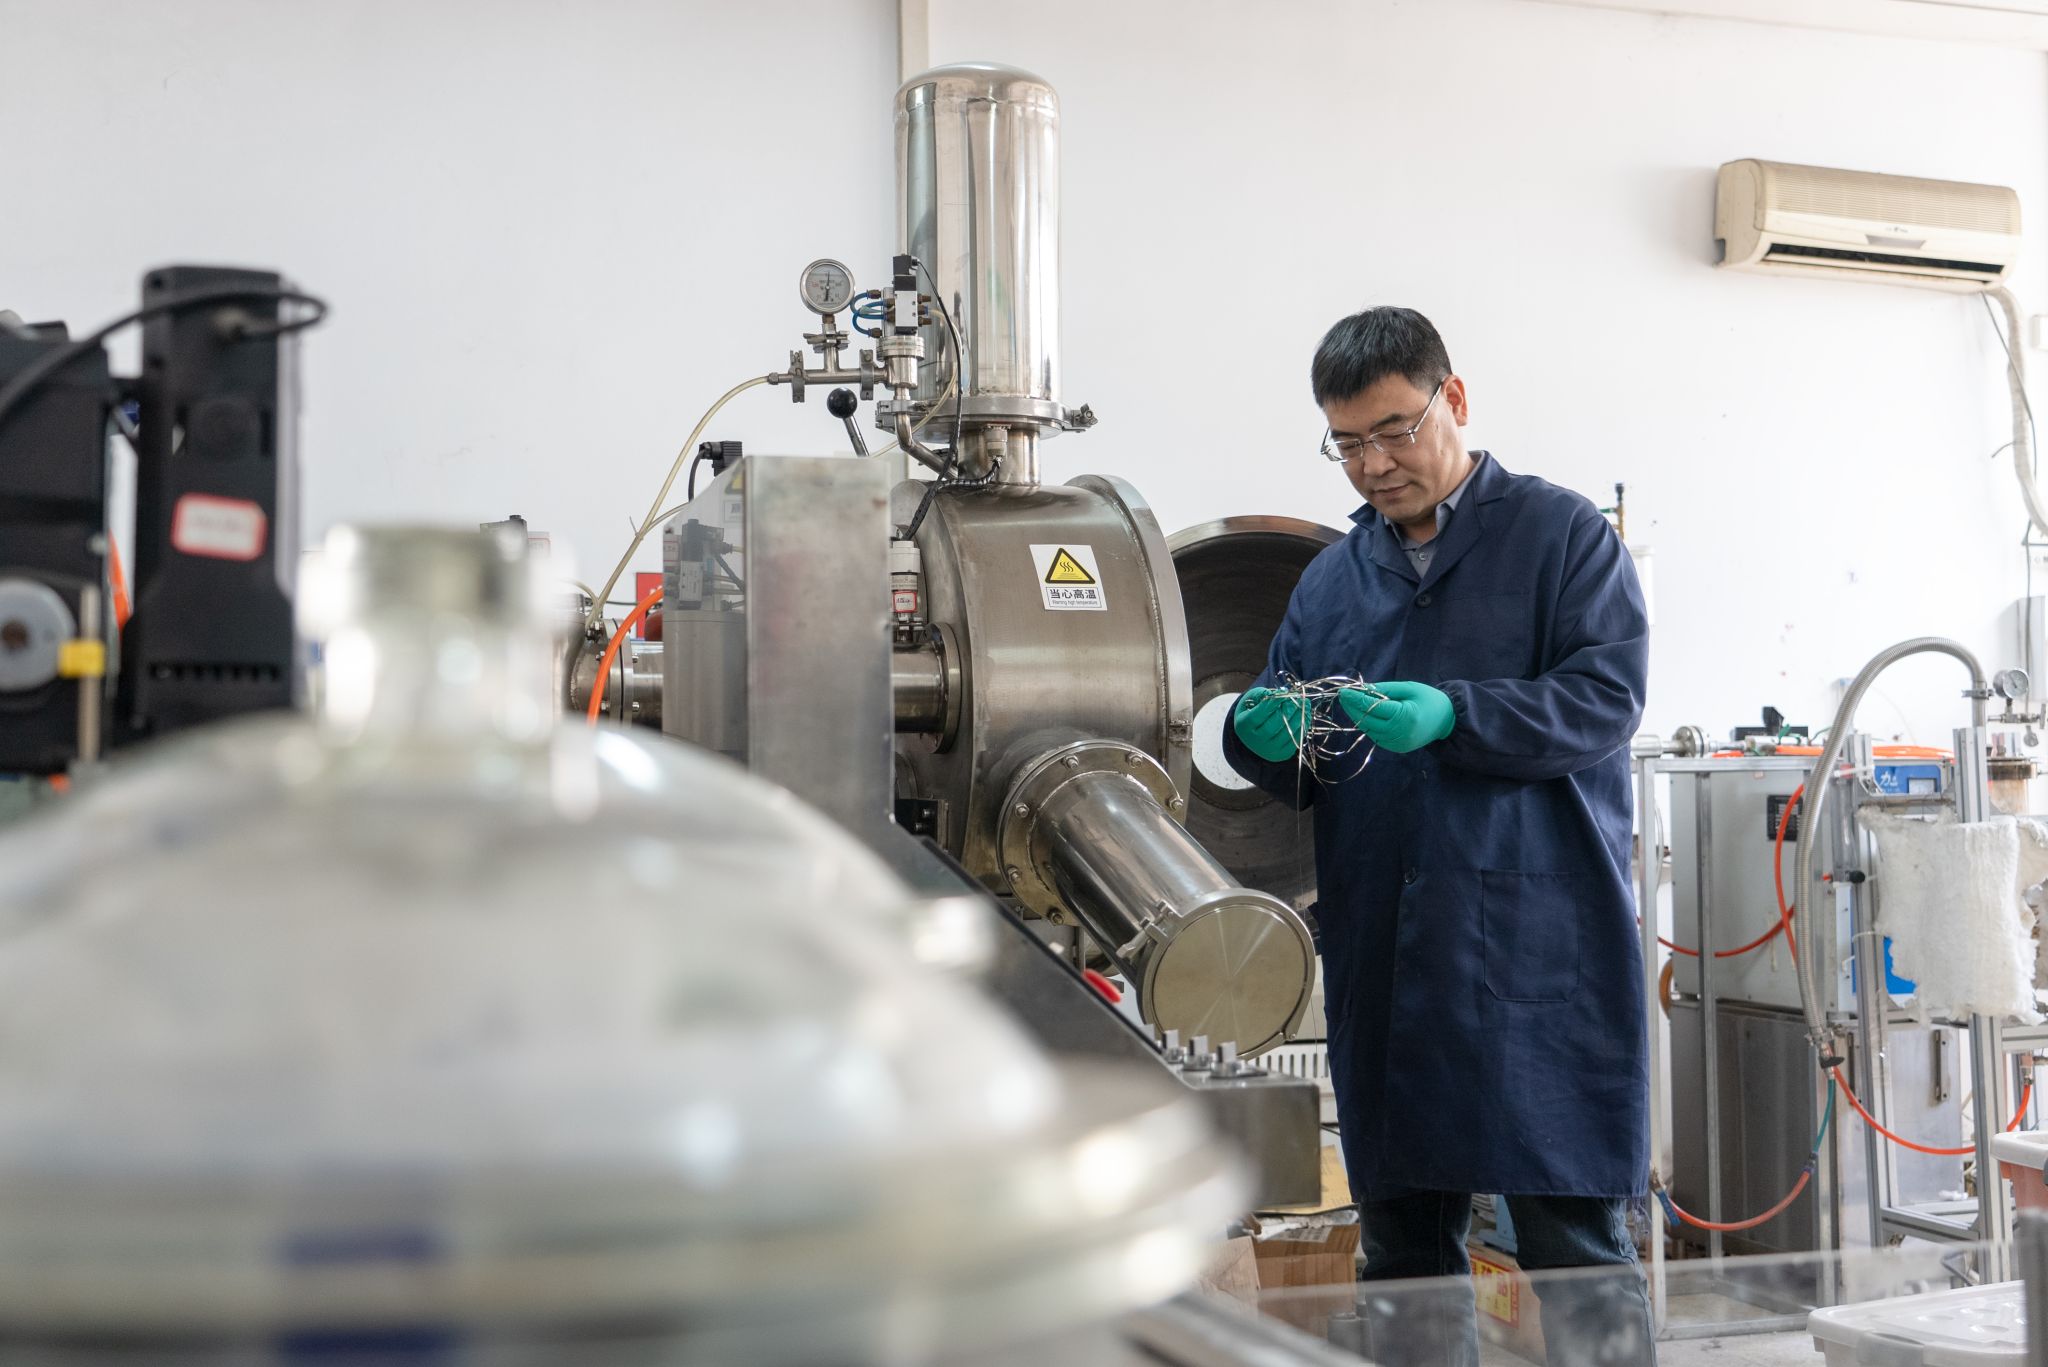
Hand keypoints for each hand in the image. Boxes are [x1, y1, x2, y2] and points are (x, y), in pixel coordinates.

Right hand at [1233, 686, 1312, 762]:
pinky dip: (1302, 728)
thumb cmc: (1253, 711)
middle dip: (1289, 710)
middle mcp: (1254, 741)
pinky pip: (1295, 741)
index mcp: (1244, 726)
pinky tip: (1304, 717)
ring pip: (1287, 734)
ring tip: (1305, 705)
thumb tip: (1282, 693)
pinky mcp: (1280, 755)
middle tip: (1298, 698)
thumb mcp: (1252, 700)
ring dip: (1299, 717)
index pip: (1259, 714)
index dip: (1273, 702)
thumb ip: (1264, 694)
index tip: (1284, 692)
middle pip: (1274, 725)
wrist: (1252, 734)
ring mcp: (1268, 750)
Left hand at [1338, 680, 1455, 752]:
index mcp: (1404, 716)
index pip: (1372, 707)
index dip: (1356, 698)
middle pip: (1366, 720)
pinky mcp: (1396, 748)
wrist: (1447, 721)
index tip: (1344, 690)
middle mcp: (1399, 733)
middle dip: (1353, 707)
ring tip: (1351, 702)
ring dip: (1358, 716)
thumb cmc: (1429, 699)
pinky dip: (1368, 724)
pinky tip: (1364, 714)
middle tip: (1344, 695)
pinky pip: (1376, 735)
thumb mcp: (1409, 688)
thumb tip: (1362, 688)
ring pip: (1369, 729)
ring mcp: (1397, 743)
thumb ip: (1385, 689)